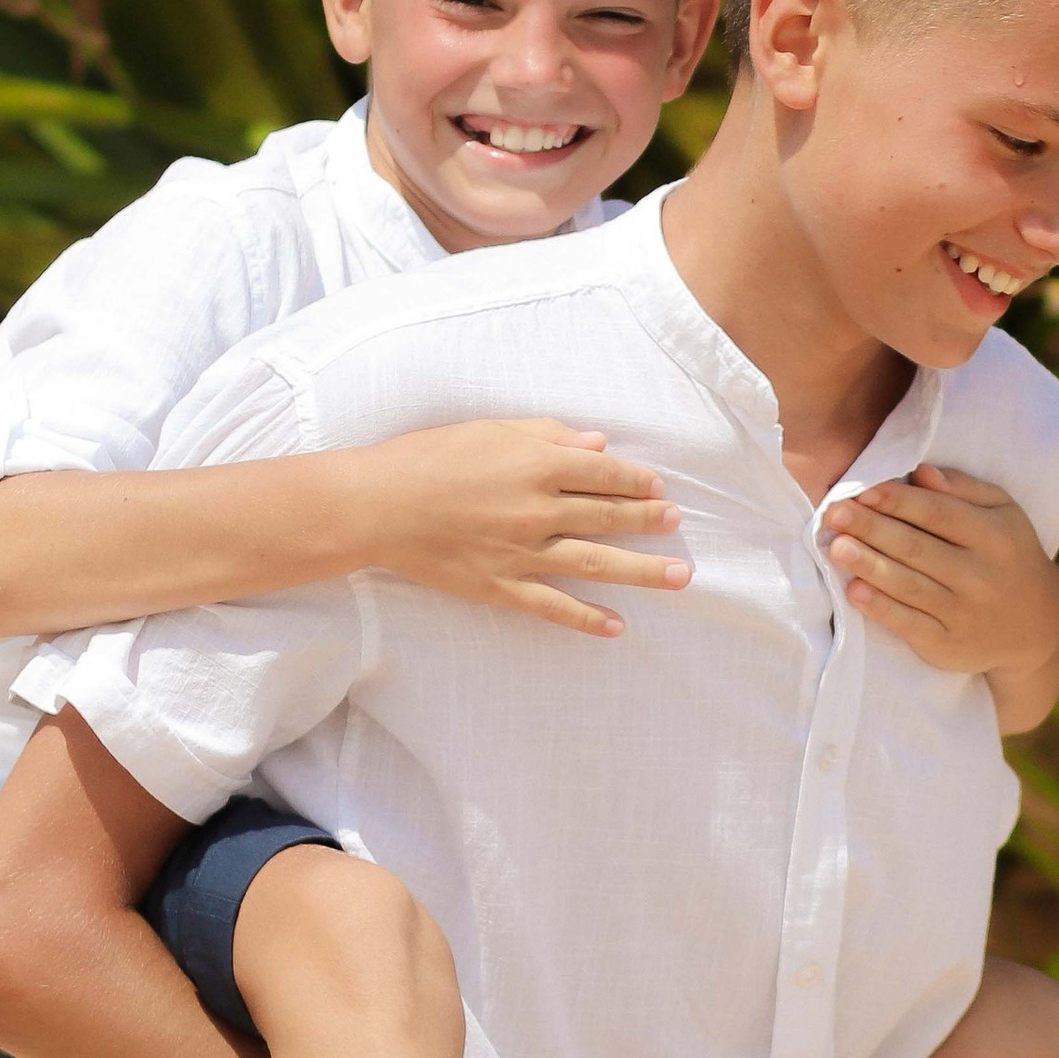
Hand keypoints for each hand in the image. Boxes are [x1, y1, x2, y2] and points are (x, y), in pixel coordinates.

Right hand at [357, 418, 690, 639]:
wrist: (378, 505)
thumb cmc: (429, 457)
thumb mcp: (490, 430)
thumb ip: (547, 435)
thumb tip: (597, 444)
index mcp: (536, 465)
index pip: (602, 472)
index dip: (635, 480)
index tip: (657, 486)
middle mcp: (537, 510)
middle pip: (608, 517)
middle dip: (649, 521)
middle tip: (678, 524)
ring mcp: (522, 553)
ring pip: (595, 564)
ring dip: (643, 572)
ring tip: (681, 577)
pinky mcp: (501, 586)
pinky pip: (553, 607)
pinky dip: (587, 619)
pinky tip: (617, 627)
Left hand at [818, 463, 1058, 727]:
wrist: (1036, 626)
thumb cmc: (1008, 554)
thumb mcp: (1003, 513)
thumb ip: (964, 489)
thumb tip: (920, 472)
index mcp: (994, 536)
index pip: (938, 514)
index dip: (897, 501)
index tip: (863, 489)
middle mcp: (980, 575)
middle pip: (917, 548)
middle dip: (872, 528)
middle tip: (834, 513)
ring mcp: (963, 613)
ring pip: (908, 585)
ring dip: (868, 565)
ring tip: (836, 546)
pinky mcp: (946, 645)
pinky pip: (908, 624)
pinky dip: (880, 608)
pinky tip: (855, 591)